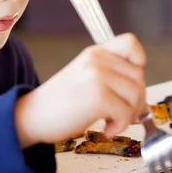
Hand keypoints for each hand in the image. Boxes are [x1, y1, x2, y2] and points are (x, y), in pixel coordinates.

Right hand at [15, 33, 146, 147]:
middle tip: (122, 114)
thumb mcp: (84, 77)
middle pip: (139, 76)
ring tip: (112, 122)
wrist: (31, 116)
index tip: (129, 83)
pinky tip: (106, 129)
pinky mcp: (97, 96)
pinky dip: (120, 125)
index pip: (131, 43)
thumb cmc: (59, 103)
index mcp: (95, 53)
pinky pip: (125, 112)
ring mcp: (97, 76)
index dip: (138, 63)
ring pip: (136, 94)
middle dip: (136, 100)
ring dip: (129, 115)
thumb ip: (109, 75)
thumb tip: (139, 94)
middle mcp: (97, 59)